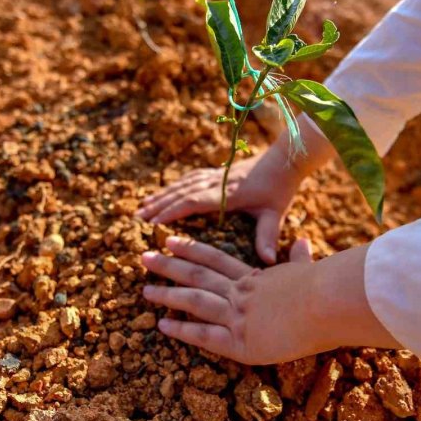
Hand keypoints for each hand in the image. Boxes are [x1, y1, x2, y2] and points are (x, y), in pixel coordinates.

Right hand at [138, 119, 335, 263]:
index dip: (173, 211)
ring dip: (161, 195)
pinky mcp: (216, 173)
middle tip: (136, 218)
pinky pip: (189, 179)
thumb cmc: (280, 189)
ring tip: (142, 206)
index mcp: (227, 194)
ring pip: (182, 185)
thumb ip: (268, 236)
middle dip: (158, 205)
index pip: (194, 202)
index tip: (154, 223)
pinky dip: (173, 187)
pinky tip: (164, 193)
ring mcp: (215, 176)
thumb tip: (267, 261)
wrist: (284, 159)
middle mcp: (216, 183)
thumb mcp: (274, 213)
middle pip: (181, 192)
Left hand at [141, 236, 399, 364]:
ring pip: (194, 302)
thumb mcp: (307, 270)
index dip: (191, 250)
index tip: (171, 241)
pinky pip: (204, 335)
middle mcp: (241, 292)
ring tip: (144, 290)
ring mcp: (238, 315)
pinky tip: (162, 326)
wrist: (328, 304)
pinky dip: (182, 331)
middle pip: (197, 276)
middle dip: (168, 266)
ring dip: (167, 295)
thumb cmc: (324, 289)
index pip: (215, 259)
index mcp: (255, 277)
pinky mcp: (240, 341)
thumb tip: (303, 240)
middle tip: (144, 258)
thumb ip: (299, 257)